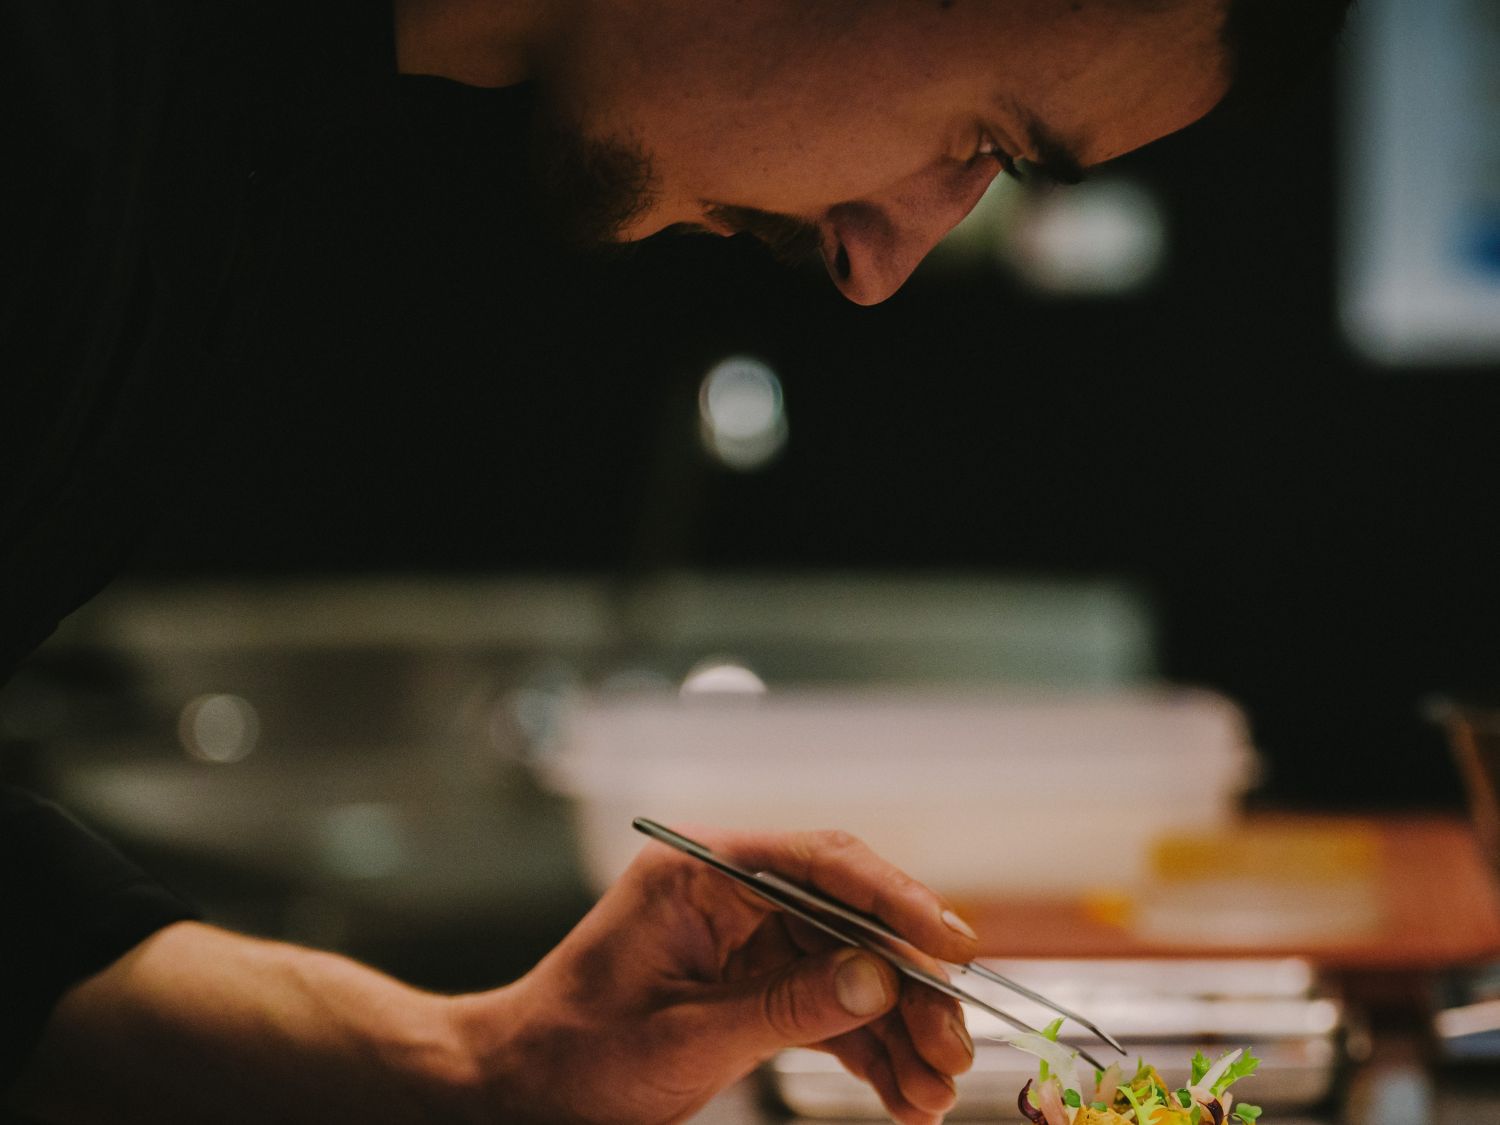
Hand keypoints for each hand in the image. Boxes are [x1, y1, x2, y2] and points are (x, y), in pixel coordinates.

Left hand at [453, 826, 979, 1123]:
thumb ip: (785, 1006)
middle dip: (908, 986)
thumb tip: (878, 981)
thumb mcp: (685, 1037)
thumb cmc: (576, 1052)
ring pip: (850, 970)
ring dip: (899, 1030)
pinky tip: (903, 1092)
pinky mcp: (754, 985)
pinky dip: (868, 1052)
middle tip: (954, 1044)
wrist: (521, 1089)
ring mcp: (747, 940)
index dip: (896, 900)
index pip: (820, 864)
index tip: (951, 944)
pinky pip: (828, 1008)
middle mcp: (733, 895)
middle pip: (850, 921)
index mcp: (703, 873)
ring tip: (935, 1089)